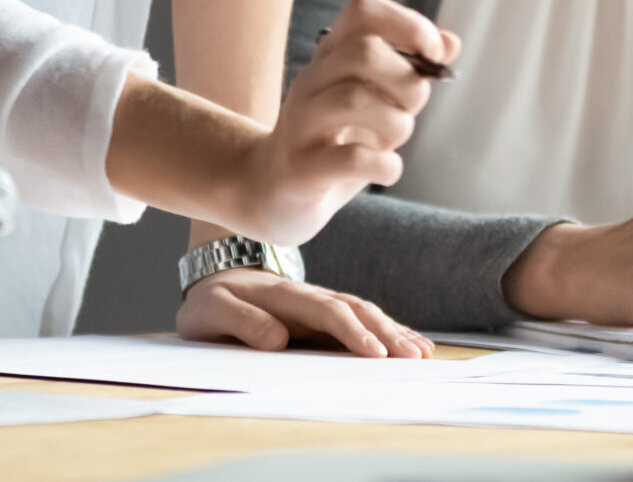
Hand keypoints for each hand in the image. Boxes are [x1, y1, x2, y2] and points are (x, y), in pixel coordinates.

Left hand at [177, 268, 431, 358]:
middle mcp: (308, 296)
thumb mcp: (211, 310)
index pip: (326, 312)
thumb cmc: (211, 300)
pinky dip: (386, 327)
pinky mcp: (322, 312)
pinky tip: (408, 339)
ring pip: (363, 311)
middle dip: (386, 333)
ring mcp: (318, 302)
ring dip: (392, 330)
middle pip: (355, 310)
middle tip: (413, 357)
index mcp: (283, 296)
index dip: (352, 332)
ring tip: (421, 351)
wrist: (214, 274)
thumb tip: (278, 340)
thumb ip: (241, 321)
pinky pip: (359, 316)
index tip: (376, 354)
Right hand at [233, 0, 459, 245]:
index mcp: (329, 56)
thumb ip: (407, 70)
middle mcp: (311, 80)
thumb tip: (451, 44)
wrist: (272, 193)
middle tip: (408, 111)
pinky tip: (387, 168)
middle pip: (365, 53)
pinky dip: (386, 164)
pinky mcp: (301, 169)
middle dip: (407, 82)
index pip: (362, 9)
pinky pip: (352, 158)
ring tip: (392, 142)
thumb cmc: (334, 141)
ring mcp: (301, 123)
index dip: (407, 23)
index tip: (434, 53)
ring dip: (397, 124)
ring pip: (356, 100)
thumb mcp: (373, 100)